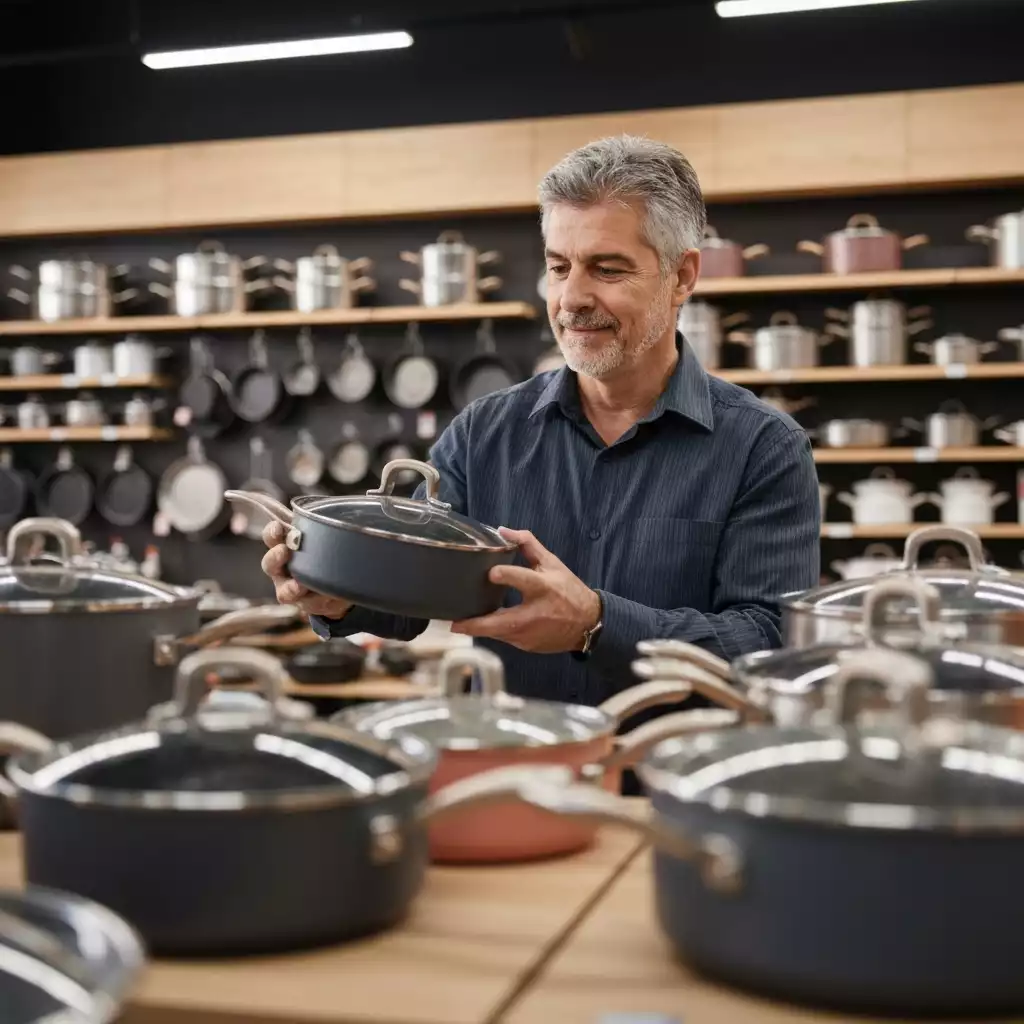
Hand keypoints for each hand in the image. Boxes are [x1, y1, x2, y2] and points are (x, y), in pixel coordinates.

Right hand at [261, 520, 352, 619]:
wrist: (337, 582)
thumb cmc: (323, 554)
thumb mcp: (321, 539)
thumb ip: (317, 528)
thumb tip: (324, 514)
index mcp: (283, 547)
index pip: (271, 537)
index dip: (272, 532)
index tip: (278, 527)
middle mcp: (282, 570)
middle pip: (270, 564)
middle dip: (275, 557)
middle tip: (284, 551)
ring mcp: (291, 590)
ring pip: (285, 592)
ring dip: (291, 587)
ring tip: (300, 586)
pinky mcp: (306, 605)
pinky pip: (310, 605)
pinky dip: (319, 601)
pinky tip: (329, 596)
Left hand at [451, 528, 600, 653]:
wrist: (587, 624)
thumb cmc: (568, 590)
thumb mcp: (552, 564)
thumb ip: (528, 545)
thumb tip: (504, 530)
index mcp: (543, 588)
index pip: (523, 580)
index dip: (506, 575)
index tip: (491, 573)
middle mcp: (535, 614)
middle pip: (501, 622)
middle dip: (477, 624)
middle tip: (455, 622)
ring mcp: (530, 633)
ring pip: (498, 633)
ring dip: (479, 628)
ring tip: (459, 622)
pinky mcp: (527, 645)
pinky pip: (504, 638)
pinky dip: (494, 631)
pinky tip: (481, 625)